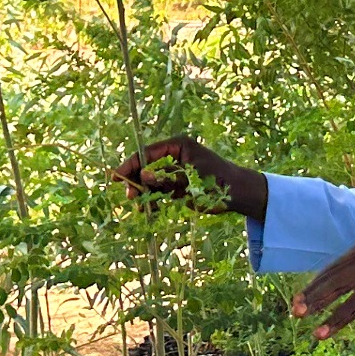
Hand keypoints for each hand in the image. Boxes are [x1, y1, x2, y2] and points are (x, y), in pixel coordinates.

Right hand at [111, 135, 266, 220]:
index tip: (116, 177)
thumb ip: (167, 177)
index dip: (131, 164)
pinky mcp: (178, 184)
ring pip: (151, 180)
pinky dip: (153, 199)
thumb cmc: (218, 182)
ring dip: (144, 193)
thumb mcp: (191, 180)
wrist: (238, 194)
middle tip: (131, 197)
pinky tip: (150, 210)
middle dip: (137, 182)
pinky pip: (159, 190)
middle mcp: (175, 155)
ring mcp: (176, 170)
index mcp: (179, 146)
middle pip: (147, 166)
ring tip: (143, 208)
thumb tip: (143, 174)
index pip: (148, 152)